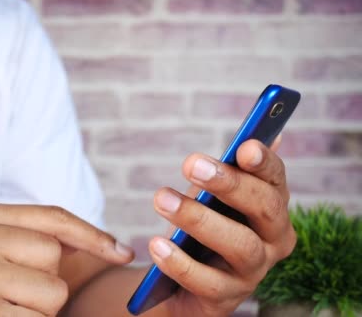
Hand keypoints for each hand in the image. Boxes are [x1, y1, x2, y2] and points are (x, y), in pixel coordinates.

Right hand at [0, 203, 133, 316]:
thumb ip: (44, 239)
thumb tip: (119, 249)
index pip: (50, 217)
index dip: (92, 235)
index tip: (123, 252)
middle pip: (53, 252)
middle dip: (48, 278)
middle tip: (12, 291)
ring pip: (54, 290)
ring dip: (42, 309)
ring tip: (6, 309)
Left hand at [150, 138, 295, 315]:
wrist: (180, 282)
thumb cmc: (202, 229)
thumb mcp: (212, 198)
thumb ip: (230, 171)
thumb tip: (262, 136)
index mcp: (273, 207)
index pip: (276, 179)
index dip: (264, 162)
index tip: (244, 146)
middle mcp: (274, 240)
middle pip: (264, 208)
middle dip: (229, 183)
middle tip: (191, 164)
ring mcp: (254, 272)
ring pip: (240, 245)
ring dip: (198, 219)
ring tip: (161, 199)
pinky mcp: (227, 298)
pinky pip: (207, 281)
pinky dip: (179, 262)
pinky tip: (156, 244)